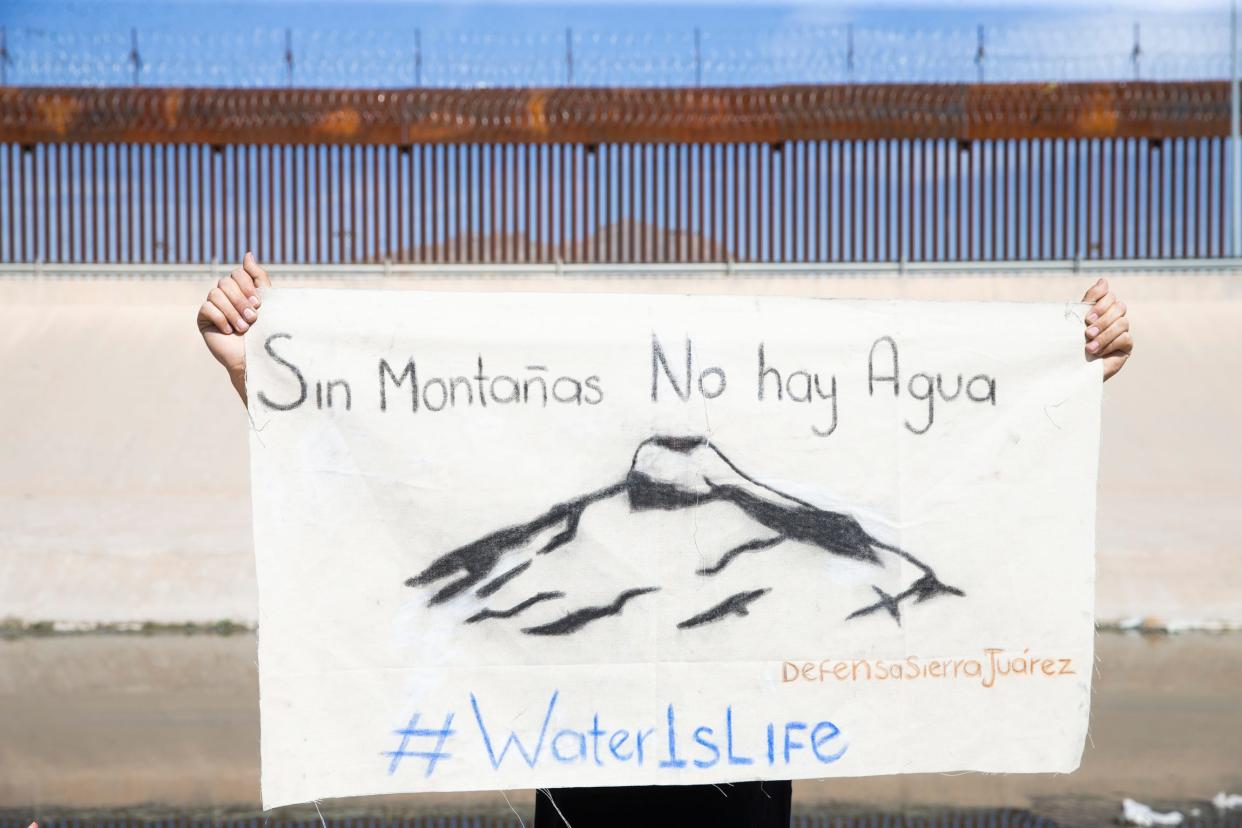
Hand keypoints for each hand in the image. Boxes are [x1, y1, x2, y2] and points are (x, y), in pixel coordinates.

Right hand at [197, 252, 269, 401]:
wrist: (255, 358)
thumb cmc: (264, 331)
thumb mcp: (267, 301)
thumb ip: (258, 277)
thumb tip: (248, 254)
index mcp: (241, 289)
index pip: (238, 272)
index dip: (247, 286)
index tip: (259, 303)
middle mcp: (225, 295)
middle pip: (226, 281)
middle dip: (241, 301)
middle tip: (253, 318)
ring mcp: (213, 306)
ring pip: (215, 293)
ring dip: (233, 312)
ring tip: (244, 328)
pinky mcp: (203, 319)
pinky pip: (207, 308)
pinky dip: (221, 319)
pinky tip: (229, 331)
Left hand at [1081, 278, 1130, 380]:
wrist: (1070, 369)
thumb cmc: (1071, 343)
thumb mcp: (1077, 320)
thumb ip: (1090, 301)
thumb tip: (1103, 280)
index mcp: (1101, 308)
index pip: (1109, 295)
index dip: (1100, 302)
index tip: (1087, 317)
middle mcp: (1113, 318)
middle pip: (1119, 307)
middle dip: (1103, 319)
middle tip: (1087, 331)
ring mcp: (1122, 331)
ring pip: (1123, 323)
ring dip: (1104, 334)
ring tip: (1089, 346)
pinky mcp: (1126, 346)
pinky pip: (1125, 338)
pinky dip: (1109, 344)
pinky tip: (1097, 352)